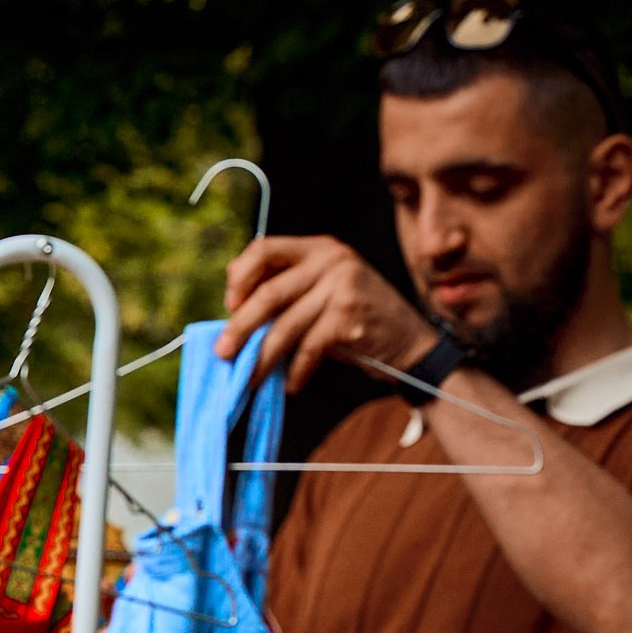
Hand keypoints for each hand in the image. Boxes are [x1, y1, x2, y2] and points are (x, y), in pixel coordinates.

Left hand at [216, 236, 438, 390]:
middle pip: (269, 293)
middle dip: (240, 327)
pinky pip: (308, 348)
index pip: (264, 249)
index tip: (229, 306)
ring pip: (285, 326)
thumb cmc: (355, 320)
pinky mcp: (349, 316)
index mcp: (319, 248)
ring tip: (249, 379)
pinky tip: (290, 384)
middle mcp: (331, 260)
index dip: (240, 277)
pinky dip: (295, 371)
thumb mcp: (321, 293)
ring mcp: (342, 286)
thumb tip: (233, 313)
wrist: (409, 340)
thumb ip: (286, 291)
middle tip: (222, 352)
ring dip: (262, 358)